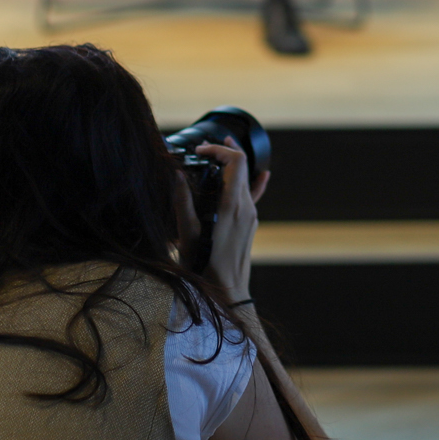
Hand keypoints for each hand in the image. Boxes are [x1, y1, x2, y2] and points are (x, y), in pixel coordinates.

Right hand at [196, 140, 269, 303]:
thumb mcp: (187, 234)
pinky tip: (261, 174)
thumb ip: (182, 201)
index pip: (236, 161)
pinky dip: (253, 181)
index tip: (199, 151)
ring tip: (220, 152)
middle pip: (242, 166)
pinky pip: (253, 196)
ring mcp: (251, 215)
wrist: (227, 291)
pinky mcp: (250, 223)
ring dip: (233, 164)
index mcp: (232, 205)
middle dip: (225, 151)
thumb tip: (176, 174)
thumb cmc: (205, 266)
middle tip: (205, 148)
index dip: (219, 149)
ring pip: (246, 179)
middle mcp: (246, 207)